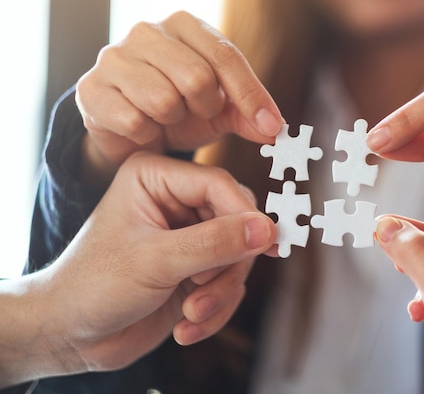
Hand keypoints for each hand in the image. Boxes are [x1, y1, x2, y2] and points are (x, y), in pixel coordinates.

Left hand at [7, 152, 275, 382]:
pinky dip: (215, 309)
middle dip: (226, 265)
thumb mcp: (156, 261)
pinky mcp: (196, 269)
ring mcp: (187, 237)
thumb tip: (266, 229)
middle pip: (236, 221)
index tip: (264, 244)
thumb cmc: (92, 287)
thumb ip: (215, 243)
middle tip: (205, 291)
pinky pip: (229, 283)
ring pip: (238, 256)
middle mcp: (175, 202)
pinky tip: (186, 327)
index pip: (219, 185)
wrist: (68, 335)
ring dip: (220, 293)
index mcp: (156, 178)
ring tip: (192, 313)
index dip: (244, 216)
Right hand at [76, 10, 283, 183]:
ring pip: (163, 100)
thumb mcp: (218, 108)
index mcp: (184, 25)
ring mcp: (114, 57)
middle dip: (205, 107)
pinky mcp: (91, 89)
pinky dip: (147, 134)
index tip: (271, 127)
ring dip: (173, 121)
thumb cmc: (179, 110)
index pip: (225, 55)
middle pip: (196, 77)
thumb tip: (276, 130)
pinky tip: (144, 128)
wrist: (128, 128)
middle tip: (197, 113)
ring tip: (168, 118)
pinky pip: (134, 121)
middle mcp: (146, 31)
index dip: (251, 95)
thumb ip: (247, 113)